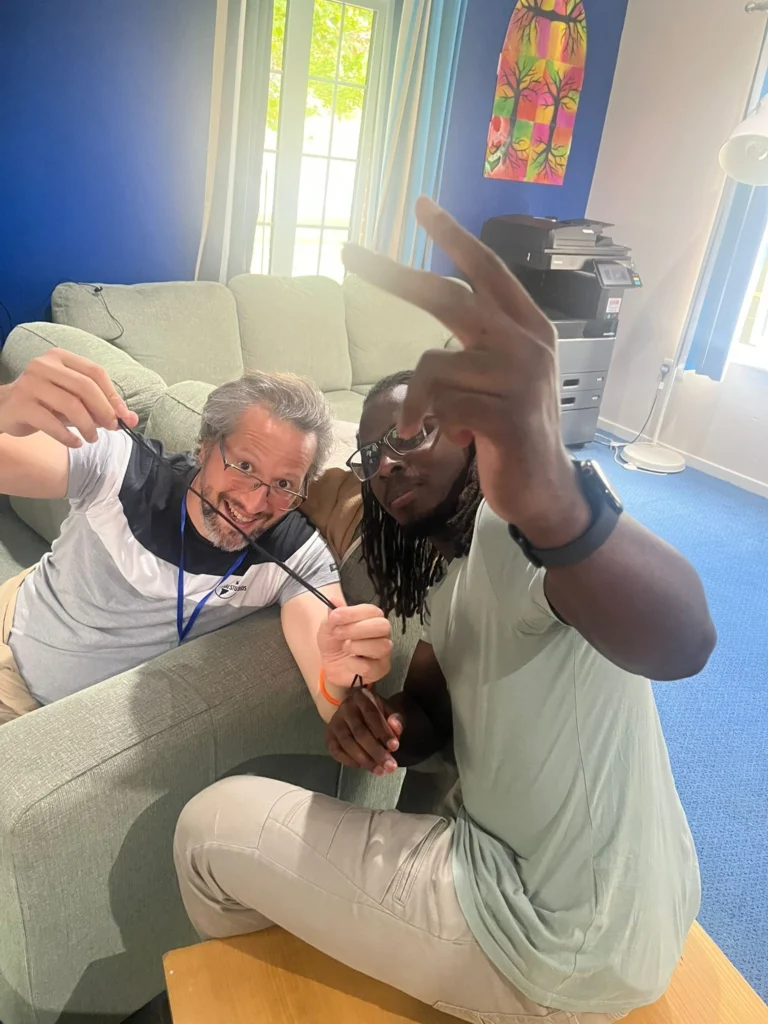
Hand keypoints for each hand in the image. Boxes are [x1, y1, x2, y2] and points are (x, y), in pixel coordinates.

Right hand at [0, 348, 138, 447]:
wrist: (5, 408)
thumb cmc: (45, 403)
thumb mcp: (74, 400)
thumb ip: (101, 407)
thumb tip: (132, 419)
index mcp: (60, 357)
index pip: (95, 372)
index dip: (113, 396)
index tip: (124, 416)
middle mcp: (43, 365)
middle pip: (85, 386)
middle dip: (104, 411)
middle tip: (111, 429)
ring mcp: (30, 383)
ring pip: (70, 404)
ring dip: (88, 426)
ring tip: (92, 439)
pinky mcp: (20, 404)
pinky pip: (51, 423)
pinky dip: (68, 436)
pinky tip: (75, 443)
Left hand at [317, 604, 392, 687]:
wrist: (332, 667)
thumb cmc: (335, 643)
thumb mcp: (328, 627)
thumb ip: (333, 615)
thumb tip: (333, 600)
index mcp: (372, 619)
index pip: (372, 610)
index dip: (353, 613)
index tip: (334, 617)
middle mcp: (382, 634)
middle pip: (382, 626)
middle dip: (357, 629)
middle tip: (339, 633)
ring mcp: (383, 653)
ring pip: (381, 646)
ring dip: (356, 646)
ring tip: (344, 647)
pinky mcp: (379, 670)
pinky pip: (371, 666)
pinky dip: (354, 664)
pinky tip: (348, 662)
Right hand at [325, 688, 402, 774]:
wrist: (358, 712)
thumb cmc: (378, 713)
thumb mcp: (391, 712)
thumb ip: (396, 720)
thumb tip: (395, 728)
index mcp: (362, 697)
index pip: (372, 715)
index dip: (383, 732)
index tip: (394, 747)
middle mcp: (345, 707)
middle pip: (359, 732)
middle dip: (376, 751)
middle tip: (389, 766)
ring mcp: (335, 721)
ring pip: (347, 743)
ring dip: (364, 760)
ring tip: (379, 770)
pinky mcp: (328, 735)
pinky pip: (335, 751)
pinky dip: (348, 761)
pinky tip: (362, 766)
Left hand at [342, 198, 589, 547]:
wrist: (545, 492)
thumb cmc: (512, 433)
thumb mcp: (501, 380)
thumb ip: (477, 347)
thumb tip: (440, 327)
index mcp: (528, 328)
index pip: (487, 271)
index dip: (454, 237)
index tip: (422, 206)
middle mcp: (528, 344)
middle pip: (449, 296)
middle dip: (393, 275)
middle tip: (348, 254)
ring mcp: (520, 379)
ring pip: (433, 365)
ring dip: (418, 401)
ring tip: (428, 425)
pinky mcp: (506, 416)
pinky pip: (441, 405)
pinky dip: (435, 424)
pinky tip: (462, 442)